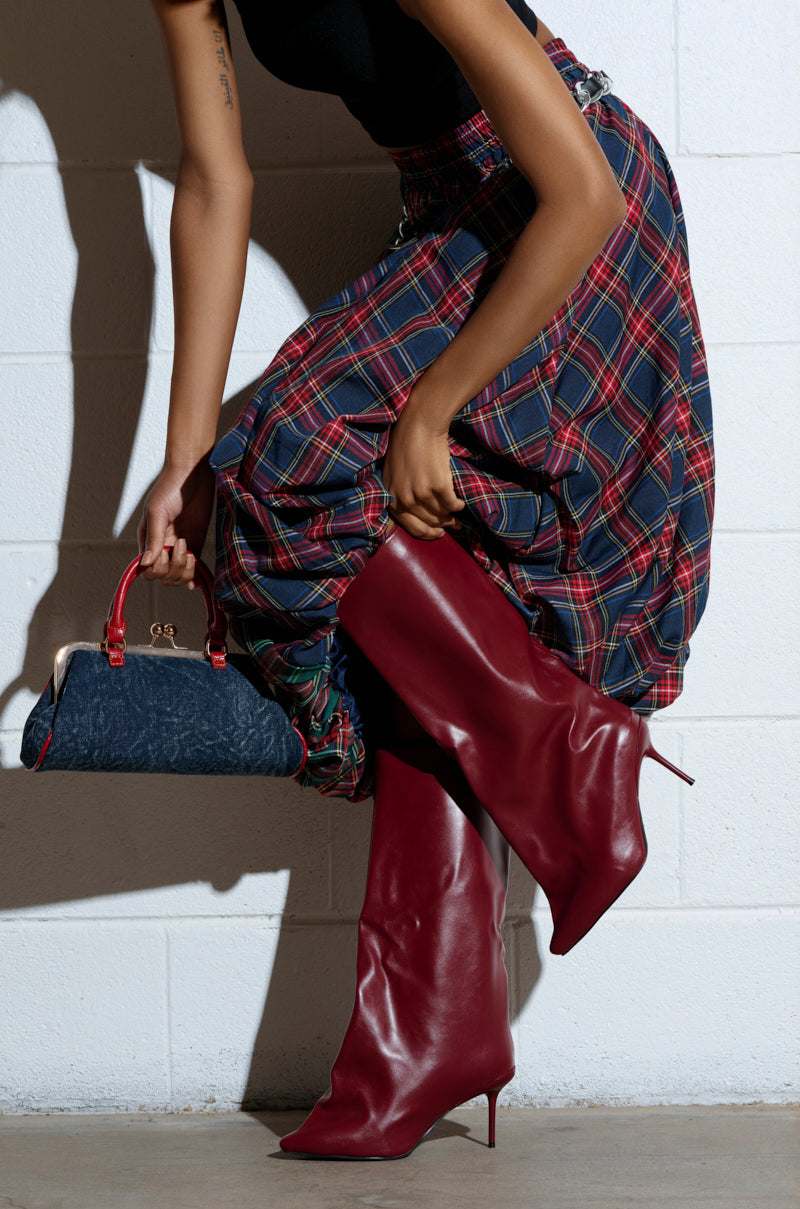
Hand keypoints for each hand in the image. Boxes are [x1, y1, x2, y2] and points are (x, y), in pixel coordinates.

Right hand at [137, 459, 215, 586]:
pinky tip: (199, 578)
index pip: (147, 569)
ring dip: (185, 571)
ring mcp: (180, 545)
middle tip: (182, 545)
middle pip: (164, 576)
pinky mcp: (196, 542)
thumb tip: (145, 563)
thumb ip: (154, 538)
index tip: (167, 550)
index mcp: (148, 539)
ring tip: (190, 552)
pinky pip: (194, 567)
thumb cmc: (170, 486)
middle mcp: (163, 545)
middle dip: (174, 569)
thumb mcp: (157, 511)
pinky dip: (196, 576)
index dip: (158, 568)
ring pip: (179, 575)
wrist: (193, 472)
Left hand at [383, 403, 465, 539]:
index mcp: (391, 498)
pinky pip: (452, 504)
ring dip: (452, 517)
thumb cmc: (405, 446)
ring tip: (458, 516)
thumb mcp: (392, 474)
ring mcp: (421, 494)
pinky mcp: (438, 486)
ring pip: (441, 515)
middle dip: (442, 526)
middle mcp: (404, 499)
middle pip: (428, 522)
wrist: (419, 426)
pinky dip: (458, 506)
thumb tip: (413, 513)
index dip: (426, 533)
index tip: (437, 533)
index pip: (410, 527)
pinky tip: (461, 503)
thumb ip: (398, 494)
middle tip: (453, 526)